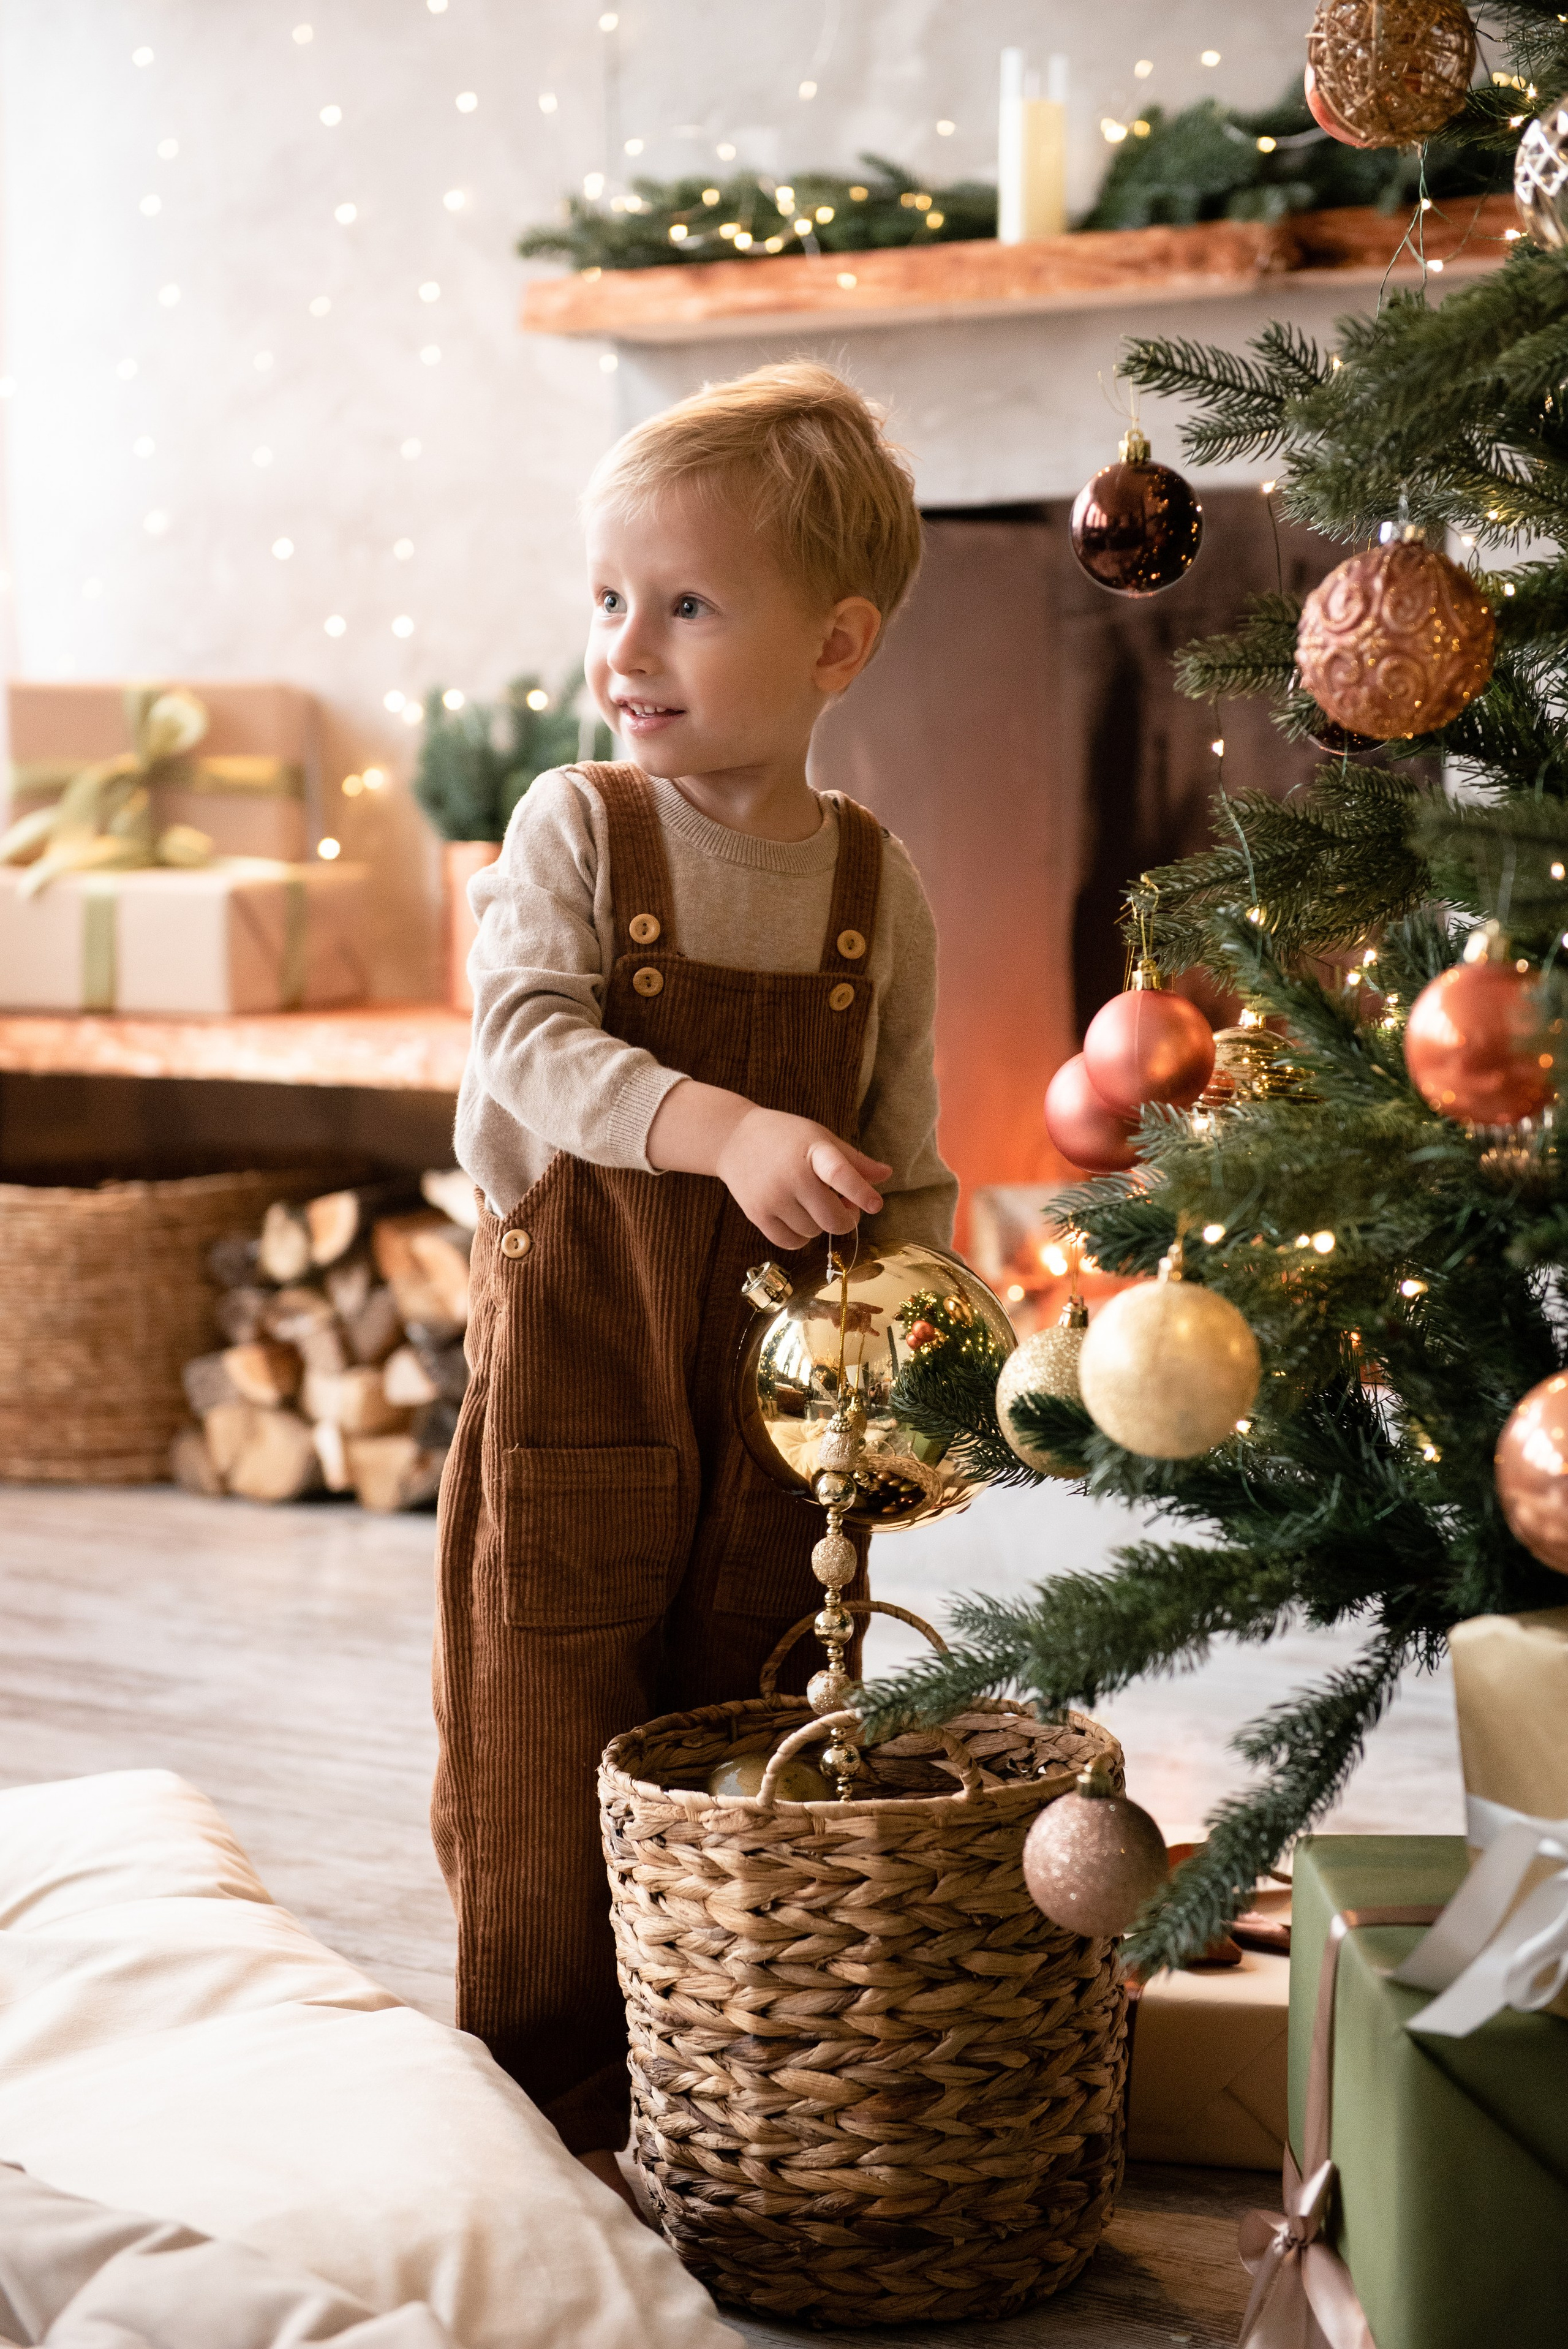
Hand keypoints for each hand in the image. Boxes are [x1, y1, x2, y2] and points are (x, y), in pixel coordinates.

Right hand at [715, 1107, 889, 1248]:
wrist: (733, 1138)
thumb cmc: (785, 1137)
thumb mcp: (820, 1138)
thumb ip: (853, 1160)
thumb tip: (887, 1175)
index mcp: (812, 1150)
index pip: (839, 1173)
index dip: (861, 1192)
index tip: (876, 1205)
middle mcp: (791, 1175)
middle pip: (832, 1219)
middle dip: (846, 1218)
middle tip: (843, 1205)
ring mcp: (772, 1197)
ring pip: (813, 1233)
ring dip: (819, 1225)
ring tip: (811, 1203)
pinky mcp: (757, 1214)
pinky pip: (791, 1242)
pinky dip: (800, 1236)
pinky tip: (797, 1216)